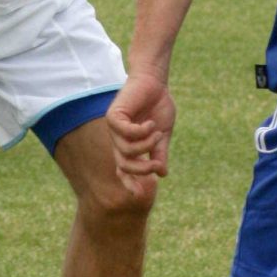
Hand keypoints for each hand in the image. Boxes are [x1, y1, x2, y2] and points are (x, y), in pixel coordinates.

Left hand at [106, 72, 175, 193]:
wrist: (155, 83)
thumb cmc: (158, 107)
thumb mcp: (162, 135)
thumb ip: (160, 153)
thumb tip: (162, 174)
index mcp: (128, 145)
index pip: (123, 169)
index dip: (130, 182)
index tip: (140, 194)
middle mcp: (117, 139)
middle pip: (123, 165)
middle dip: (142, 169)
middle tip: (157, 164)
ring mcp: (114, 128)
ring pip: (126, 151)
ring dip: (146, 145)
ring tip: (157, 133)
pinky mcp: (113, 116)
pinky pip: (126, 133)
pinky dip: (141, 132)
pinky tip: (150, 124)